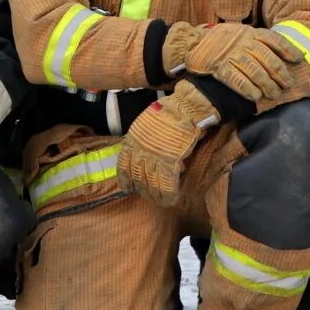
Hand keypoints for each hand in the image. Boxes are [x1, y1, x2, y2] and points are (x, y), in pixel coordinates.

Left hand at [116, 80, 217, 207]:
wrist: (185, 108)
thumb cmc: (169, 111)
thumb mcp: (147, 123)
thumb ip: (144, 139)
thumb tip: (148, 153)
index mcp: (133, 138)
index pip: (124, 163)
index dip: (125, 178)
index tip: (126, 187)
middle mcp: (140, 149)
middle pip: (137, 175)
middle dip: (140, 188)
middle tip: (145, 196)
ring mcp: (154, 156)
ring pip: (151, 182)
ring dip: (154, 194)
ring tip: (158, 200)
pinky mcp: (170, 162)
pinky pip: (166, 183)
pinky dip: (168, 194)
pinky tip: (170, 200)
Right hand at [166, 23, 294, 107]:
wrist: (193, 43)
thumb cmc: (221, 40)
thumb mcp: (241, 32)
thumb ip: (258, 39)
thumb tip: (284, 51)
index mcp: (249, 32)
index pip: (273, 40)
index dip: (288, 50)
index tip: (299, 60)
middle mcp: (242, 42)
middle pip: (267, 59)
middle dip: (280, 74)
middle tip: (288, 85)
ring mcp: (231, 55)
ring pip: (255, 71)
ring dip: (267, 85)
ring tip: (275, 94)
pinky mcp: (220, 68)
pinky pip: (237, 80)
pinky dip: (248, 89)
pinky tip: (256, 97)